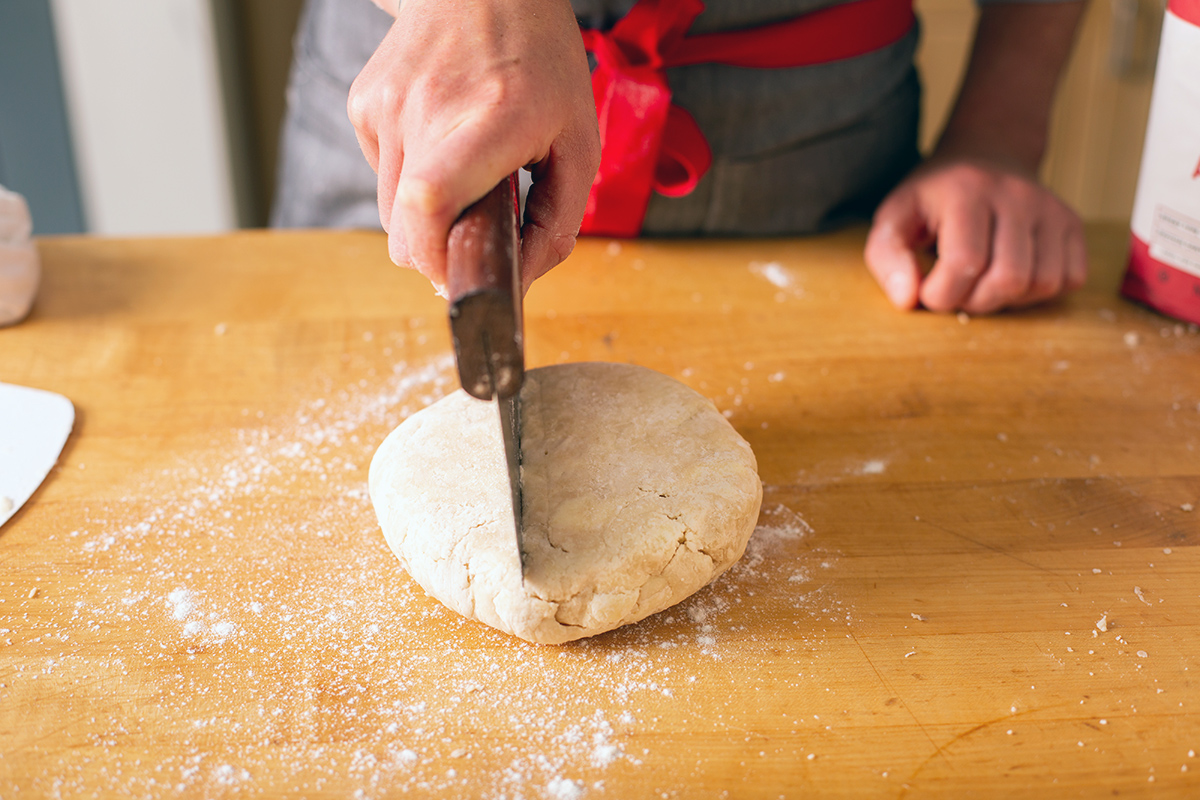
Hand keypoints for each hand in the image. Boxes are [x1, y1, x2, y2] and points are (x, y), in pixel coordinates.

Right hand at [348, 0, 599, 292]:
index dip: (434, 256)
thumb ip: (557, 223)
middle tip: (475, 231)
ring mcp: (387, 106)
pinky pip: (383, 176)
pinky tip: (440, 142)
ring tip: (464, 175)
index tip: (460, 271)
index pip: (430, 199)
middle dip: (437, 252)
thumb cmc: (540, 65)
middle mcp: (429, 109)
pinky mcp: (363, 104)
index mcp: (493, 117)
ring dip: (426, 218)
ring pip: (388, 213)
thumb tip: (520, 284)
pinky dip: (410, 180)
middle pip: (403, 229)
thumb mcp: (579, 141)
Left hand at [864, 157, 1087, 313]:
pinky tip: (1012, 276)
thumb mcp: (895, 217)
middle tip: (956, 290)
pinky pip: (1070, 279)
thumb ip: (887, 257)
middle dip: (974, 302)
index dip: (941, 295)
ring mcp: (1051, 207)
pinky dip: (1039, 293)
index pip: (964, 263)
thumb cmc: (935, 196)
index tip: (928, 290)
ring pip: (1042, 284)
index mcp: (967, 191)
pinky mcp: (1073, 223)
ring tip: (982, 283)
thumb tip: (907, 299)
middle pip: (1008, 280)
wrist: (987, 154)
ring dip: (1007, 300)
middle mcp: (1017, 195)